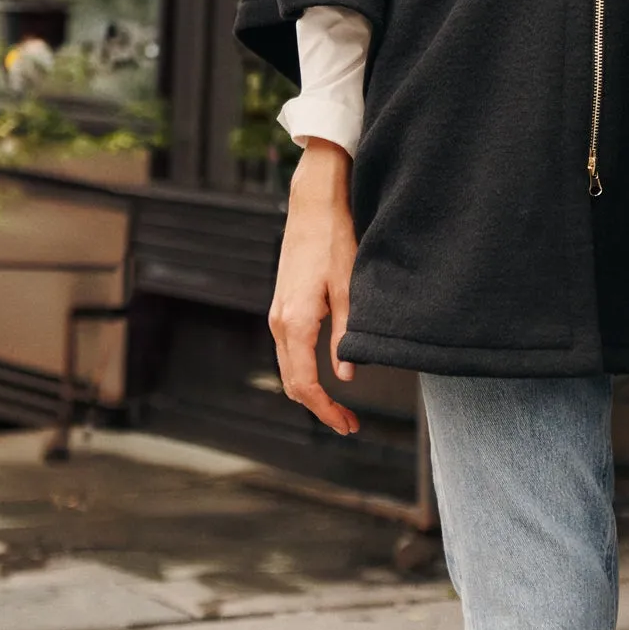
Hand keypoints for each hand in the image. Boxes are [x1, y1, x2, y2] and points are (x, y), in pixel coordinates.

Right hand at [269, 139, 361, 432]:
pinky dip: (304, 370)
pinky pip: (288, 350)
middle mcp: (279, 322)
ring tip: (341, 406)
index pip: (305, 384)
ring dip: (310, 391)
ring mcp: (277, 313)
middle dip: (318, 407)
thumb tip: (347, 376)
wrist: (314, 204)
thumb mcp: (351, 290)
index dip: (326, 411)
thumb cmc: (336, 241)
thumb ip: (347, 336)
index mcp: (296, 322)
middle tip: (349, 423)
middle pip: (291, 383)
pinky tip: (326, 374)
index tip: (349, 425)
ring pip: (287, 367)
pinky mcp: (282, 305)